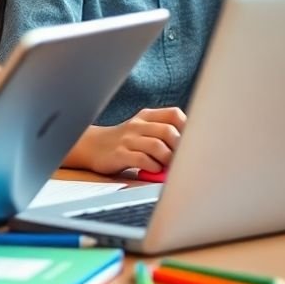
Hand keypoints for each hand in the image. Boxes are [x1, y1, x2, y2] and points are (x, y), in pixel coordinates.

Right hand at [71, 107, 185, 174]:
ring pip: (157, 145)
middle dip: (180, 147)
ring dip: (168, 159)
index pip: (174, 114)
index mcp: (147, 116)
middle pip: (169, 131)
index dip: (187, 127)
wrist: (92, 147)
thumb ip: (162, 134)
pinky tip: (154, 169)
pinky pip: (142, 159)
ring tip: (167, 165)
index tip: (191, 141)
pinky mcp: (120, 154)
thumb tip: (190, 148)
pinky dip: (153, 166)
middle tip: (181, 158)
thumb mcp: (142, 130)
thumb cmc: (124, 142)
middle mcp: (138, 125)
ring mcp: (128, 139)